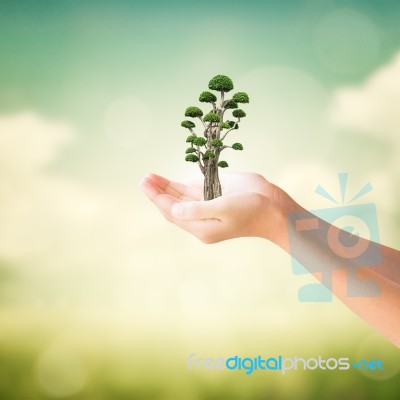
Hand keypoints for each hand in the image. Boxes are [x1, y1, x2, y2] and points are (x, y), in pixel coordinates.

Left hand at [140, 172, 300, 246]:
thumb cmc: (252, 210)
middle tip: (144, 178)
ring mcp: (209, 208)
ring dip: (167, 188)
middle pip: (174, 206)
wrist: (275, 209)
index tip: (145, 183)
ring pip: (182, 199)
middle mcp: (202, 219)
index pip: (172, 212)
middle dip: (158, 192)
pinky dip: (181, 187)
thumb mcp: (224, 209)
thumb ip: (197, 209)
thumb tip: (174, 209)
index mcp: (202, 227)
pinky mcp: (217, 198)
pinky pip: (195, 193)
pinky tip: (171, 182)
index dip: (157, 197)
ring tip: (151, 177)